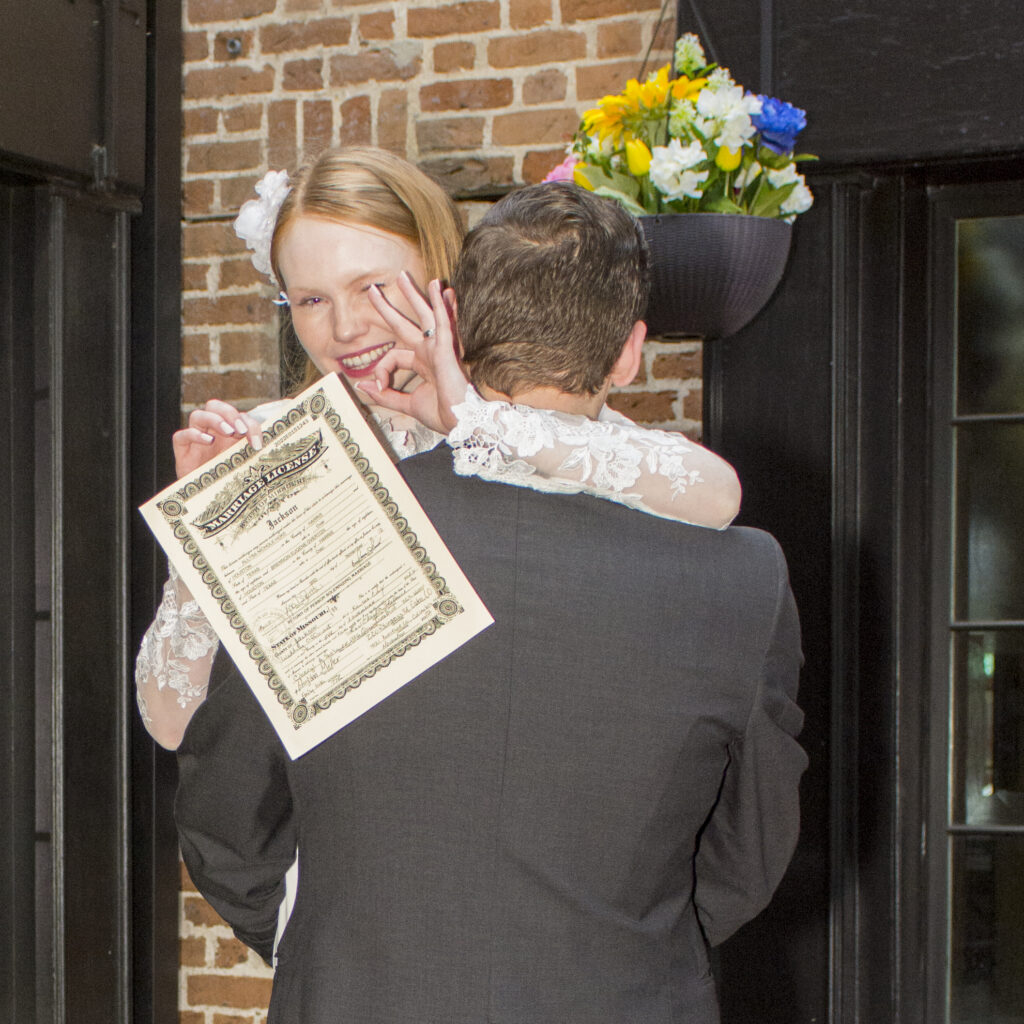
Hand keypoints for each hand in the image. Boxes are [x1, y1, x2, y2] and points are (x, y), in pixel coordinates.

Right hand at [171, 399, 262, 478]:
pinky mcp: (182, 451)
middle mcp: (211, 431)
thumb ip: (253, 450)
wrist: (207, 501)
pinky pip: (181, 436)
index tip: (257, 441)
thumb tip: (271, 445)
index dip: (249, 423)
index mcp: (229, 431)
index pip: (237, 415)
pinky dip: (194, 434)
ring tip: (229, 432)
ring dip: (215, 420)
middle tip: (241, 430)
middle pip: (214, 406)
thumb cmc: (228, 480)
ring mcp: (195, 439)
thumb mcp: (244, 463)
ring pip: (197, 415)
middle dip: (230, 413)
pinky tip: (208, 441)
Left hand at [360, 273, 468, 434]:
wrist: (463, 422)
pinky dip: (440, 304)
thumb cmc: (442, 414)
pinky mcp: (447, 350)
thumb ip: (384, 395)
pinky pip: (443, 322)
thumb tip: (361, 384)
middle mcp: (429, 353)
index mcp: (422, 365)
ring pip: (424, 316)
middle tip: (373, 289)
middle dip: (389, 307)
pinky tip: (438, 288)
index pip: (393, 356)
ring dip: (413, 295)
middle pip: (405, 324)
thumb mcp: (406, 404)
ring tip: (402, 276)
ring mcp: (439, 349)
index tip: (378, 386)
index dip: (381, 370)